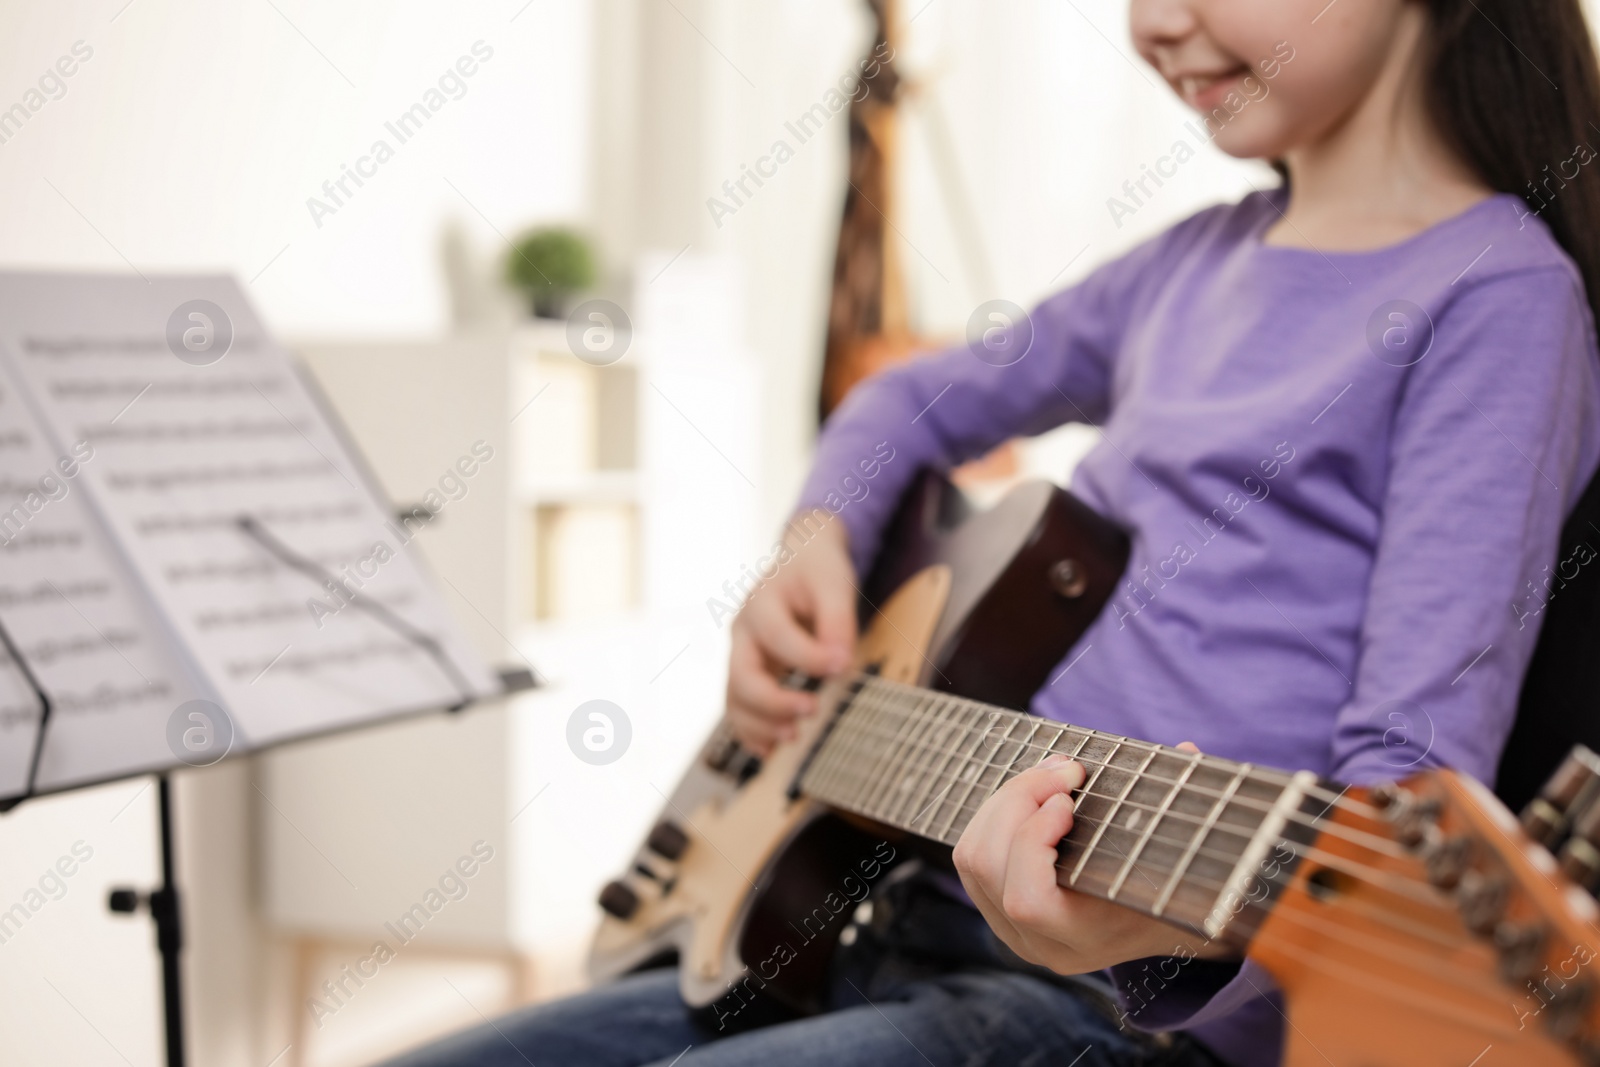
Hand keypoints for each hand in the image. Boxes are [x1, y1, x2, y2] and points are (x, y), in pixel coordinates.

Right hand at [725, 511, 856, 754]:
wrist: (799, 563)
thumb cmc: (817, 572)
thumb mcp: (834, 582)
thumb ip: (837, 620)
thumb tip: (839, 663)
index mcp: (761, 602)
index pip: (777, 636)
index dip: (808, 657)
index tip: (841, 666)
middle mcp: (742, 631)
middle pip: (742, 675)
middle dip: (773, 701)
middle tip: (812, 709)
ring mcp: (740, 654)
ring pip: (735, 699)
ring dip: (760, 724)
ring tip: (794, 737)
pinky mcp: (748, 673)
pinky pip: (739, 708)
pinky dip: (750, 733)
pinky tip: (770, 752)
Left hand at [953, 748, 1235, 974]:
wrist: (1168, 923)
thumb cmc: (1181, 879)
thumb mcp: (1189, 853)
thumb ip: (1184, 804)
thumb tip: (1186, 749)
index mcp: (1086, 939)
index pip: (1028, 901)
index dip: (1032, 842)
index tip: (1066, 801)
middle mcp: (1041, 943)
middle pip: (989, 868)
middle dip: (1017, 802)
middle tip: (1062, 769)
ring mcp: (1012, 929)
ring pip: (972, 858)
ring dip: (1003, 802)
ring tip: (1049, 774)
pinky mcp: (996, 908)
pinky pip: (971, 855)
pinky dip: (994, 813)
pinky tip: (1034, 792)